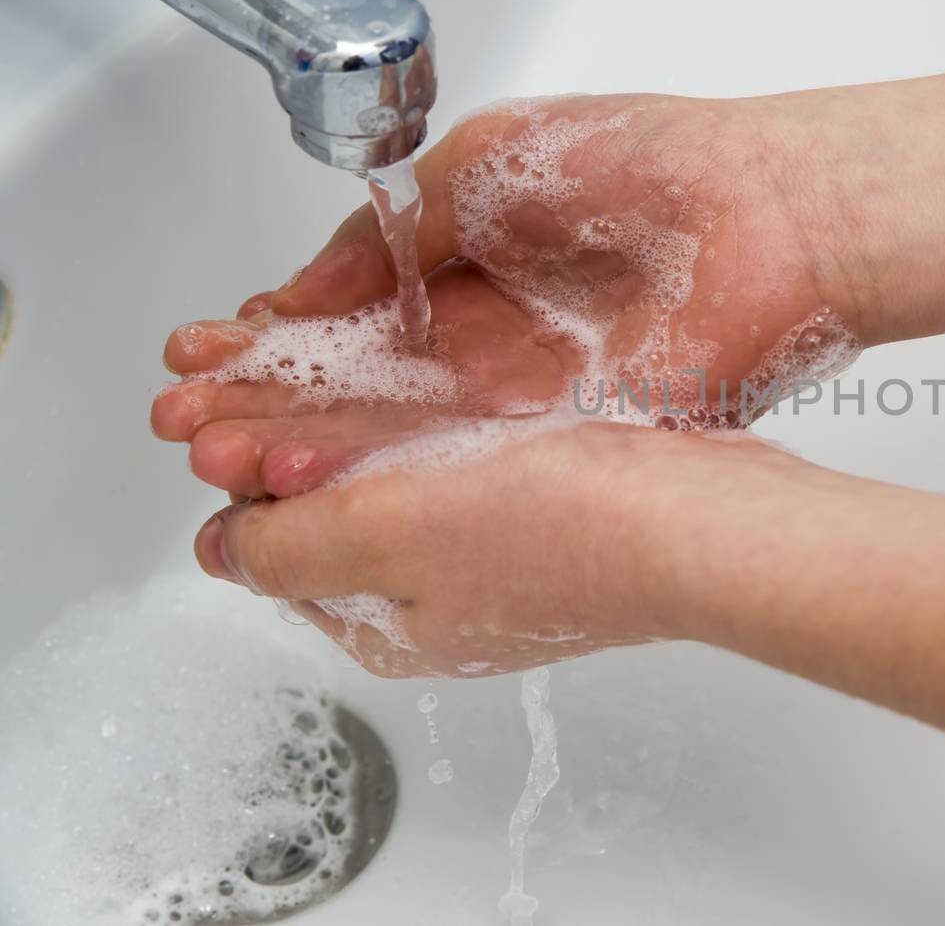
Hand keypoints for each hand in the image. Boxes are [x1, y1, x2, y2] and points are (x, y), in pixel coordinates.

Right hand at [153, 93, 860, 498]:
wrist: (773, 211)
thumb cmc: (646, 163)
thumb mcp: (482, 164)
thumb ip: (392, 229)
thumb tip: (307, 284)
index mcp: (473, 268)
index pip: (355, 319)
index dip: (277, 338)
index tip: (201, 353)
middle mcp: (496, 340)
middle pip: (367, 388)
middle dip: (272, 403)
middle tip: (185, 420)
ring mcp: (534, 397)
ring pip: (405, 435)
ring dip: (312, 447)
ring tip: (221, 458)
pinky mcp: (575, 441)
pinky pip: (473, 466)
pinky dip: (394, 474)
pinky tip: (317, 479)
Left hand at [189, 418, 814, 676]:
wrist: (705, 518)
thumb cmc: (565, 535)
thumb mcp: (384, 540)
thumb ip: (284, 547)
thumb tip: (214, 554)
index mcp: (388, 625)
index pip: (277, 550)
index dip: (239, 474)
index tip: (220, 405)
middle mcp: (439, 597)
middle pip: (334, 507)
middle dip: (288, 433)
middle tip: (252, 361)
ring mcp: (499, 552)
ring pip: (397, 471)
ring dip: (355, 414)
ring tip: (328, 345)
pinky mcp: (551, 506)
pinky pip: (461, 453)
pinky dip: (429, 411)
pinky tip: (431, 365)